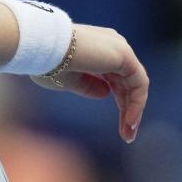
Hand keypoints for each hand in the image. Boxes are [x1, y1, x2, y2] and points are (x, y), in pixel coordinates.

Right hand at [30, 24, 148, 143]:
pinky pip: (138, 83)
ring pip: (135, 84)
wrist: (43, 48)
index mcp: (98, 49)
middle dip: (128, 110)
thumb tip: (106, 94)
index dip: (119, 103)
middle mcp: (112, 46)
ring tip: (128, 134)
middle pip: (127, 83)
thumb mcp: (68, 81)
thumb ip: (88, 87)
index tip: (119, 126)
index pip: (116, 79)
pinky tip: (129, 121)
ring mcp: (119, 48)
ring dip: (133, 111)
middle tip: (127, 135)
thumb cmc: (47, 63)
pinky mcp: (124, 54)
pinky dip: (136, 103)